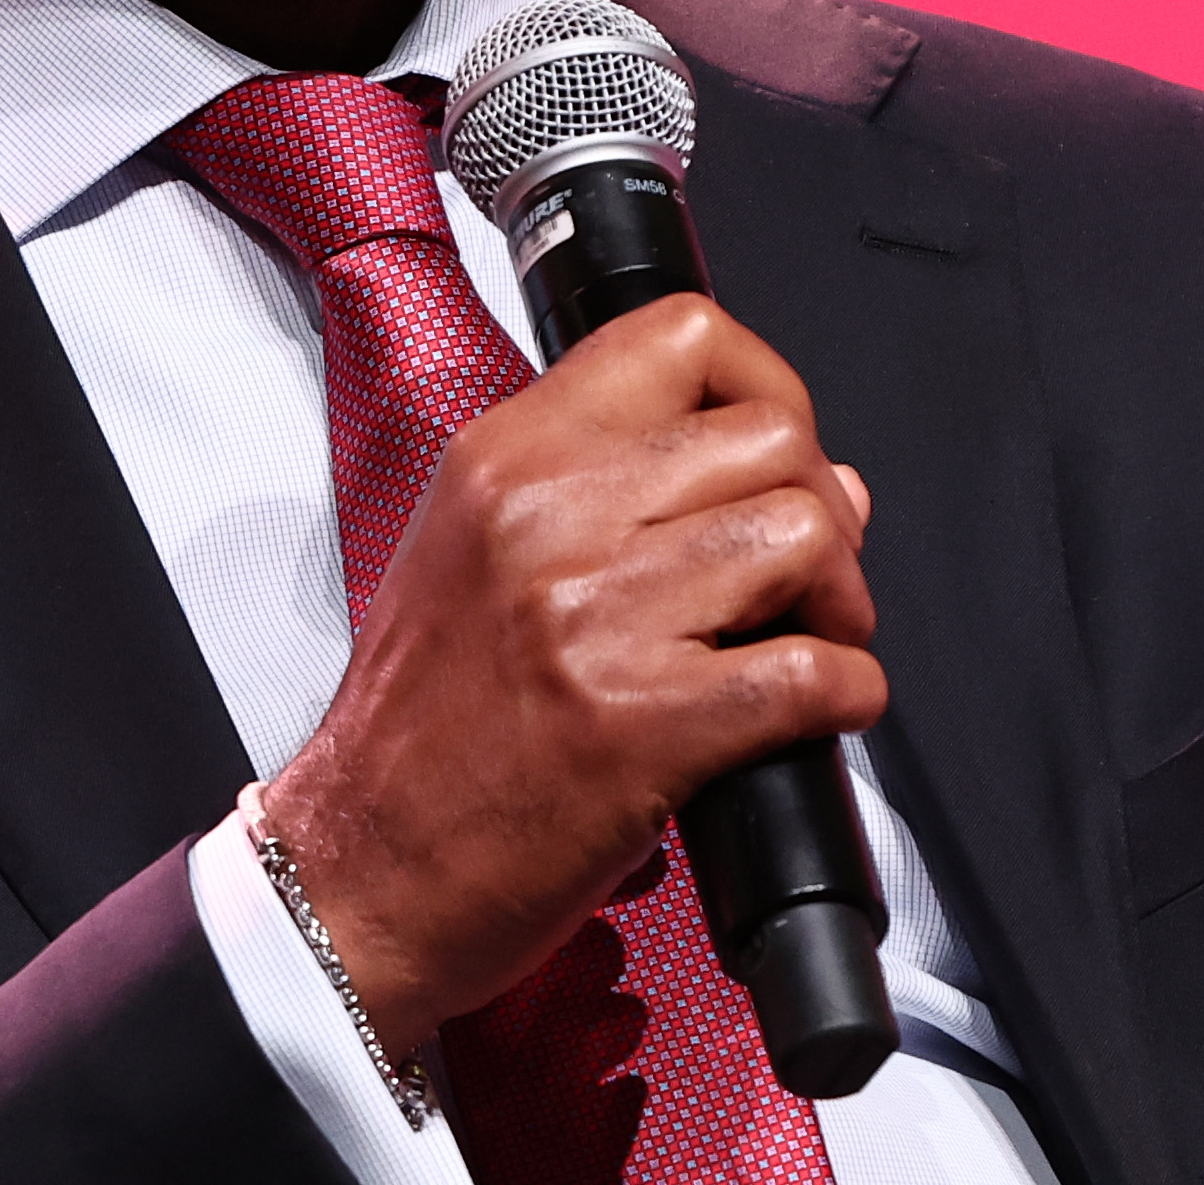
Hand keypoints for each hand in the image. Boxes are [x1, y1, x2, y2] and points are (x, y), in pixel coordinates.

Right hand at [256, 294, 882, 1046]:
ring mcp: (596, 614)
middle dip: (820, 507)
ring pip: (805, 536)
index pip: (681, 334)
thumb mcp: (473, 553)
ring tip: (806, 643)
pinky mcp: (642, 722)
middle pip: (772, 438)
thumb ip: (612, 494)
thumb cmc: (418, 731)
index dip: (768, 385)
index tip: (781, 450)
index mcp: (506, 457)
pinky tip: (813, 716)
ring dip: (839, 602)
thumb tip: (806, 475)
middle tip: (802, 579)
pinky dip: (845, 696)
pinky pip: (813, 674)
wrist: (359, 868)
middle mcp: (549, 514)